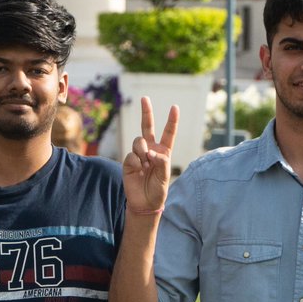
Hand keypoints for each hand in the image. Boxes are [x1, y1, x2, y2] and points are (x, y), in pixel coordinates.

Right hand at [122, 97, 177, 213]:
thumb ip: (161, 162)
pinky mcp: (128, 161)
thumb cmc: (158, 190)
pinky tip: (138, 170)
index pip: (168, 133)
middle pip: (148, 127)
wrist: (144, 203)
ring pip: (139, 141)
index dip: (171, 121)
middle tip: (144, 98)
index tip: (174, 107)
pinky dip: (136, 162)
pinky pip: (131, 154)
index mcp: (163, 152)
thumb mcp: (165, 177)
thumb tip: (150, 151)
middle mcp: (151, 149)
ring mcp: (138, 154)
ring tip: (145, 163)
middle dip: (146, 112)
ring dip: (142, 150)